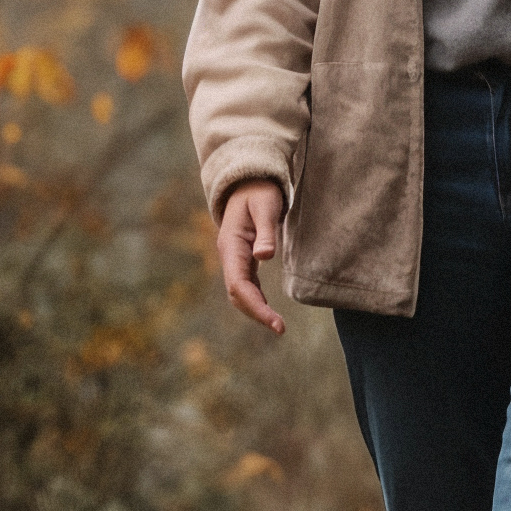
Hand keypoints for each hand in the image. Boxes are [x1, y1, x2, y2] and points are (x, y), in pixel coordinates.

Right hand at [211, 180, 288, 337]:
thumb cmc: (259, 192)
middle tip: (280, 328)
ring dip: (255, 309)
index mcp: (231, 245)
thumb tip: (264, 257)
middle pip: (237, 294)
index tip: (275, 322)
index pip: (238, 284)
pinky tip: (268, 311)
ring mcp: (234, 259)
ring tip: (277, 325)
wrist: (249, 182)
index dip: (255, 305)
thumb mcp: (265, 206)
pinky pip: (246, 285)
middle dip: (256, 312)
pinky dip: (256, 300)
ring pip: (240, 292)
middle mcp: (229, 255)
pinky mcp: (243, 259)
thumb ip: (265, 231)